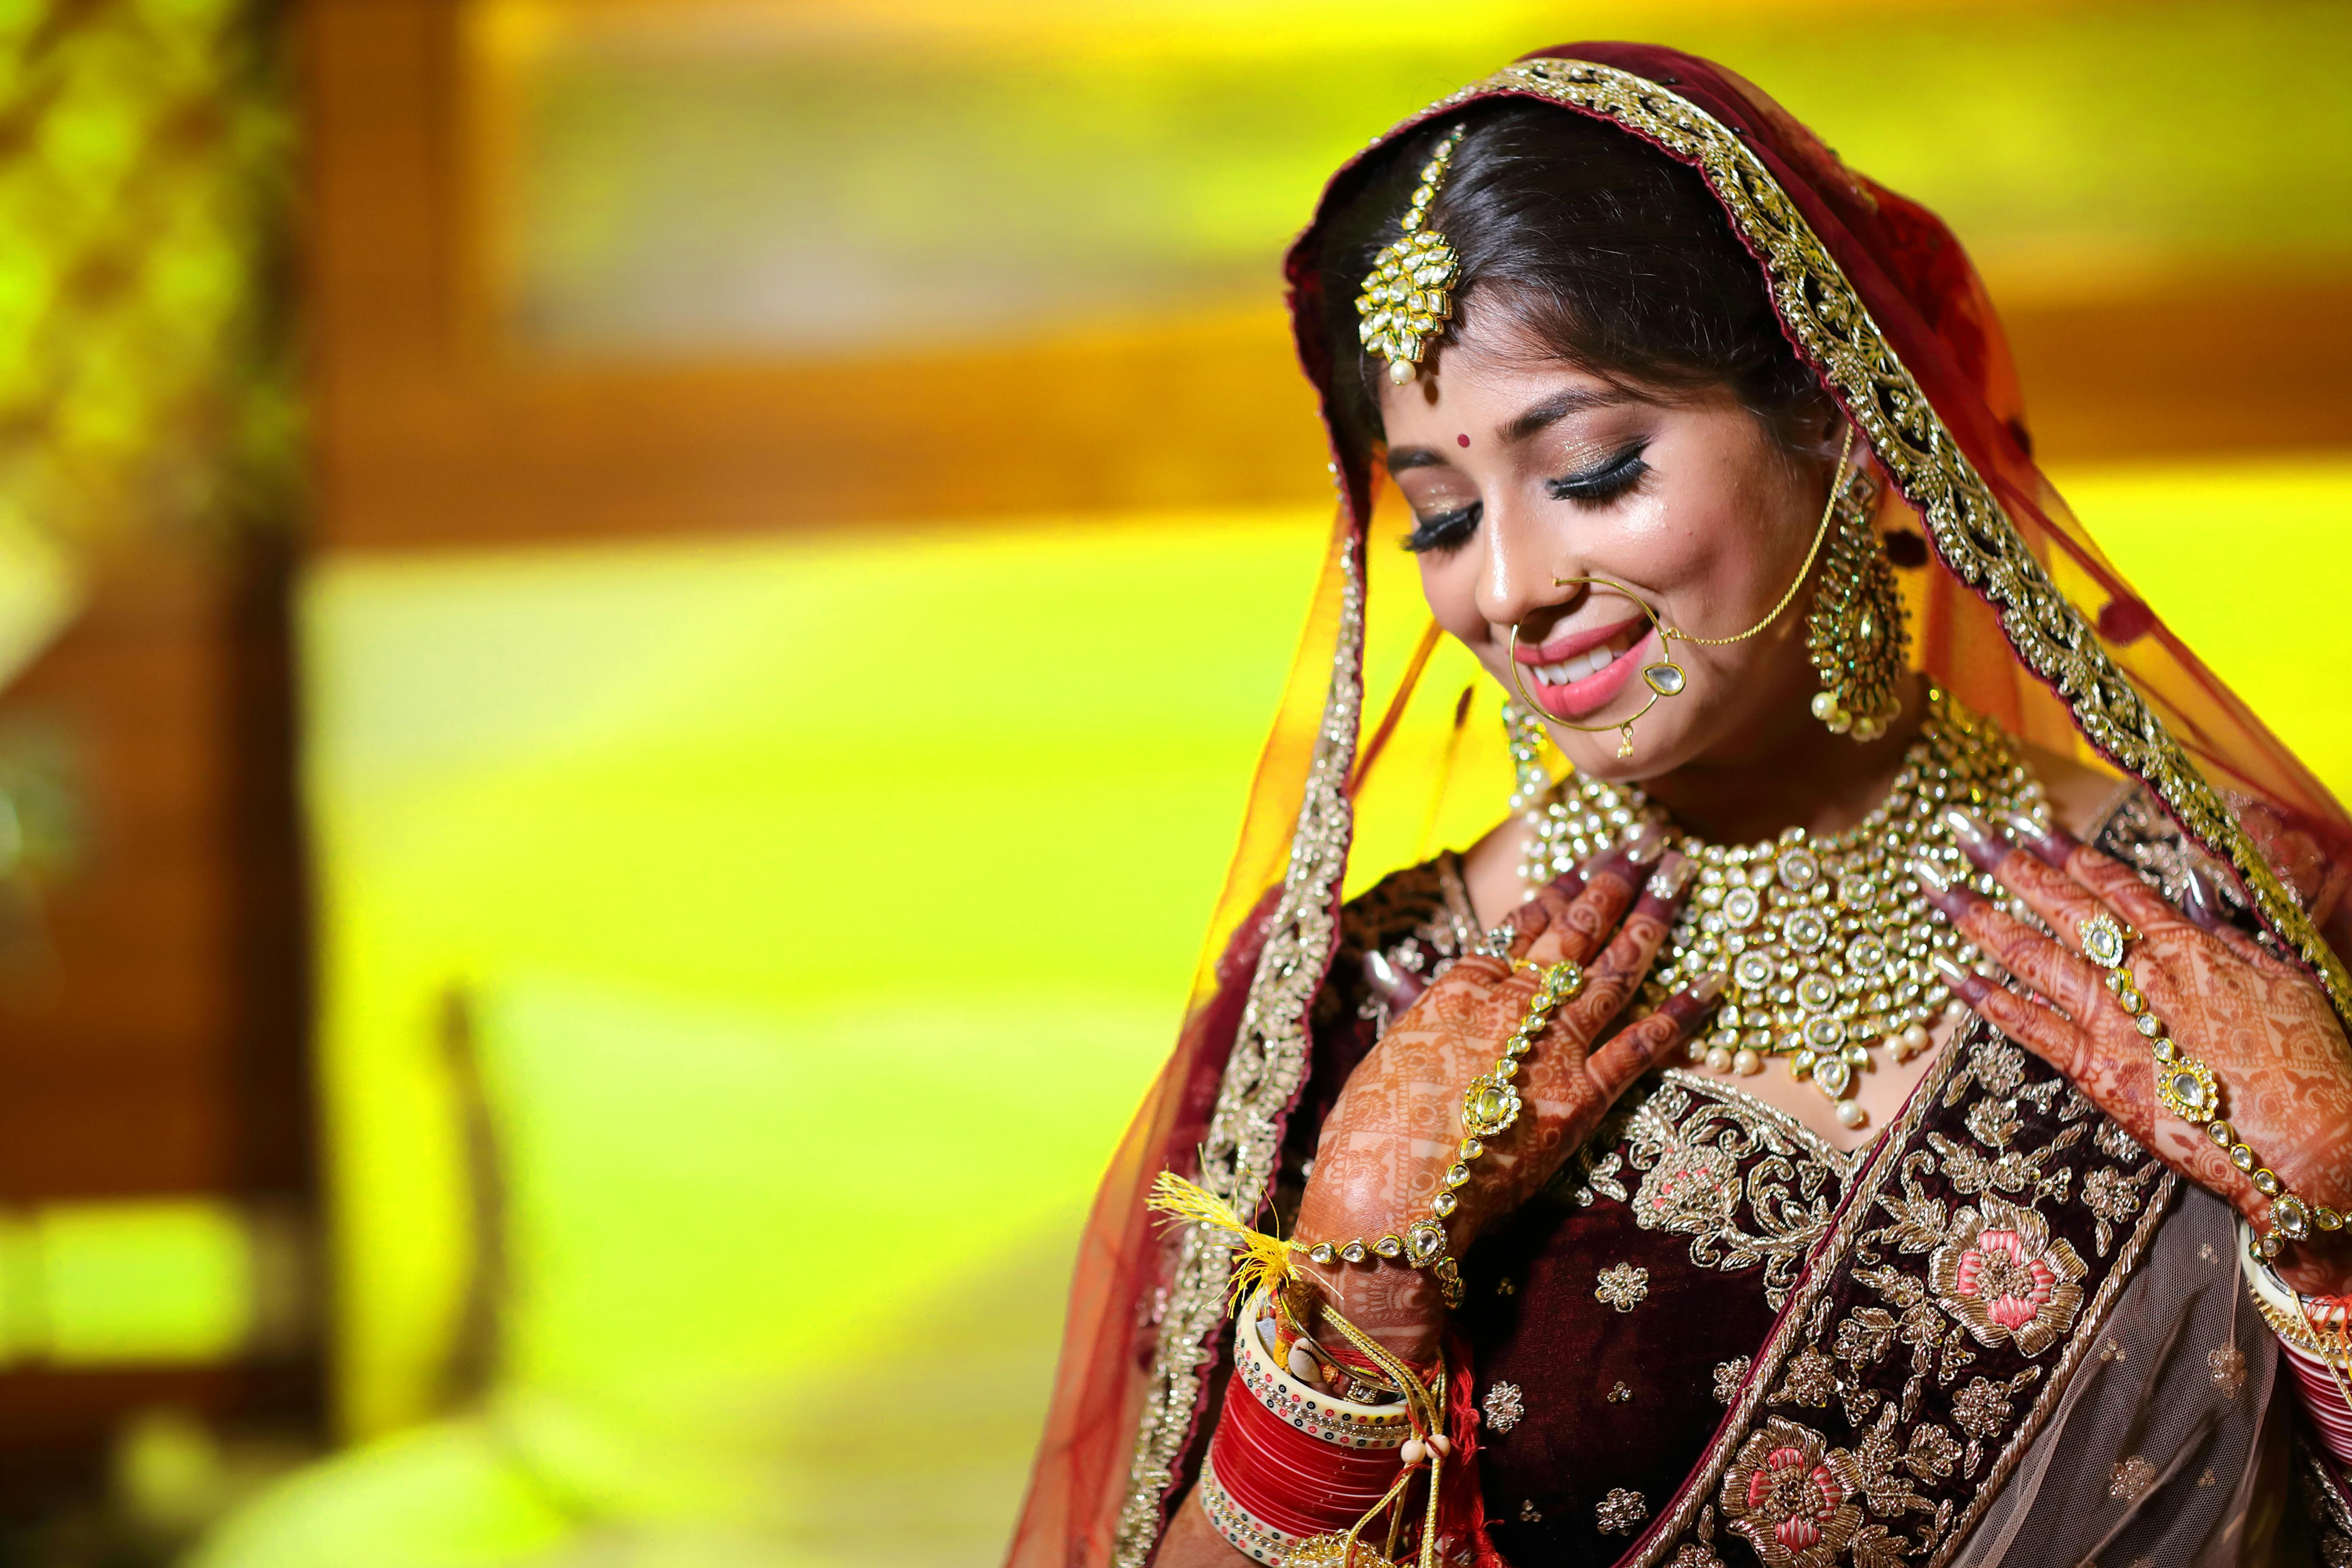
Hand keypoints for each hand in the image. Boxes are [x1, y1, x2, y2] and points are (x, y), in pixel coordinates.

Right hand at [1292, 827, 1719, 1358]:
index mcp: (1461, 988)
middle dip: (1616, 880)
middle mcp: (1512, 1003)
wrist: (1390, 1193)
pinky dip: (1679, 1013)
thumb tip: (1430, 993)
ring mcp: (1550, 1048)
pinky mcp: (1580, 1098)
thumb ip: (1428, 1018)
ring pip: (1614, 968)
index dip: (1562, 887)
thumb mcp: (1393, 1053)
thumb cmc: (1371, 1132)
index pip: (1524, 924)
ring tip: (1682, 875)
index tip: (1588, 860)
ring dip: (1654, 918)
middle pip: (1576, 928)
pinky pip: (1642, 1045)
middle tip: (1650, 842)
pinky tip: (1711, 982)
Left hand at [1916, 811, 2351, 1293]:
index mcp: (2188, 947)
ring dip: (1975, 913)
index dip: (2066, 850)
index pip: (2114, 884)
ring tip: (1932, 880)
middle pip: (2060, 905)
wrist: (2313, 1144)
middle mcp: (2141, 974)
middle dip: (2007, 862)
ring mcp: (2113, 1021)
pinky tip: (1942, 971)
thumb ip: (2231, 935)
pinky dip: (1980, 996)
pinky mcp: (2097, 1071)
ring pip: (2030, 952)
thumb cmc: (2312, 1066)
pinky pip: (2025, 1025)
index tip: (2029, 822)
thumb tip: (2194, 891)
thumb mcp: (2285, 980)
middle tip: (1962, 827)